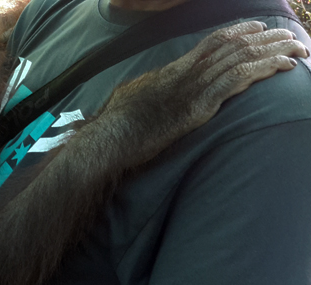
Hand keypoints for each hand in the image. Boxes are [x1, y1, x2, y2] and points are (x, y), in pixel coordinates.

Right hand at [101, 21, 309, 165]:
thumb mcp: (136, 96)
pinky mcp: (198, 108)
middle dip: (267, 40)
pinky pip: (237, 81)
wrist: (111, 136)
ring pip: (242, 59)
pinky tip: (283, 68)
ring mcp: (193, 89)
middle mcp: (187, 73)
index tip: (260, 29)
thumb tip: (161, 88)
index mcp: (174, 70)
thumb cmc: (118, 122)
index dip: (240, 31)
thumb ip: (155, 88)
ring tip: (299, 49)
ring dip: (275, 52)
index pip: (213, 42)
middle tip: (291, 36)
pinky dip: (264, 71)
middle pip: (234, 46)